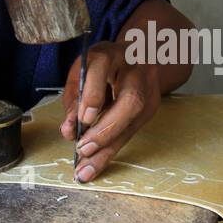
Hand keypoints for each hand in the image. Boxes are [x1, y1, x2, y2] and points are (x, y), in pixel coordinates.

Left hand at [60, 40, 160, 181]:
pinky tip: (97, 164)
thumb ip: (74, 96)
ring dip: (109, 148)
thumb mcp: (81, 71)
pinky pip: (132, 130)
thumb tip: (69, 130)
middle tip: (84, 149)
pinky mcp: (152, 106)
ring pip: (134, 120)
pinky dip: (113, 149)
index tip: (83, 118)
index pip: (101, 66)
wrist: (138, 53)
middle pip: (130, 101)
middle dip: (106, 129)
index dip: (92, 94)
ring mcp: (149, 89)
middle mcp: (135, 69)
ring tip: (87, 170)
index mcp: (110, 52)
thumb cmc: (102, 64)